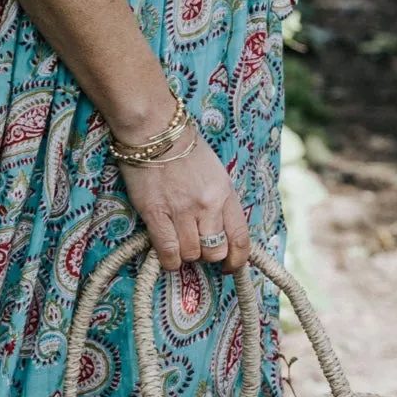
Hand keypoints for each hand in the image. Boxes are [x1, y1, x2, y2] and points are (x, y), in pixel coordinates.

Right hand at [117, 128, 249, 275]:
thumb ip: (219, 201)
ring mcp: (182, 210)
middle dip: (207, 255)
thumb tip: (218, 231)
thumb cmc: (184, 148)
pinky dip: (169, 259)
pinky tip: (167, 253)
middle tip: (197, 246)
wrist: (155, 129)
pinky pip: (168, 252)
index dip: (237, 260)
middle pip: (215, 251)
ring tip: (178, 241)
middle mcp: (208, 204)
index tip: (230, 266)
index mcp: (225, 192)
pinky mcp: (156, 213)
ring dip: (186, 254)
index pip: (241, 238)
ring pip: (191, 254)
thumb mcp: (214, 172)